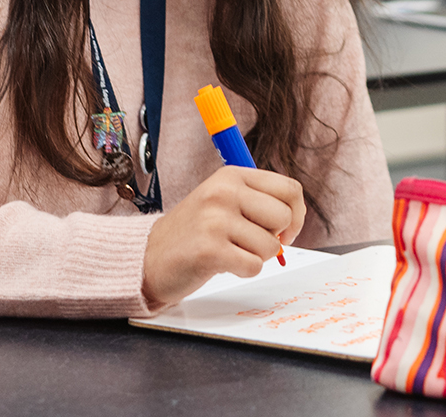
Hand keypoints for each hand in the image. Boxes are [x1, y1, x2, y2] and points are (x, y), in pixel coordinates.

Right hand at [141, 166, 305, 307]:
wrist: (148, 257)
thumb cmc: (193, 232)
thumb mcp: (223, 201)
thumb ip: (258, 200)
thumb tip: (297, 215)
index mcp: (231, 175)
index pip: (289, 189)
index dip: (297, 214)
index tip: (286, 230)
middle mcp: (224, 192)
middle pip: (284, 217)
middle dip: (275, 237)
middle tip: (249, 242)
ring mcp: (215, 220)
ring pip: (271, 245)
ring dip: (256, 256)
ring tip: (230, 251)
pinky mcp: (210, 250)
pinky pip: (254, 265)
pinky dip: (244, 270)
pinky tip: (223, 264)